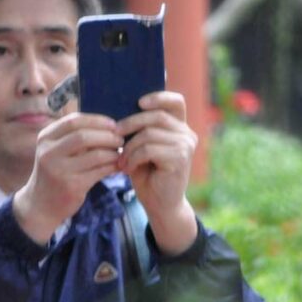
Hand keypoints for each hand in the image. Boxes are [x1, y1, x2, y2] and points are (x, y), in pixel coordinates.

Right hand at [13, 113, 122, 244]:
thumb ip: (73, 136)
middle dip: (107, 136)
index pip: (73, 121)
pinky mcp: (72, 186)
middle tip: (120, 139)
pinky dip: (112, 166)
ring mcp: (60, 170)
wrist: (40, 205)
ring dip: (113, 152)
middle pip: (84, 136)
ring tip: (120, 152)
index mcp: (45, 138)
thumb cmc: (53, 173)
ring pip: (95, 155)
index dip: (97, 120)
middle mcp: (49, 153)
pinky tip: (118, 165)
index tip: (112, 124)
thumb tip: (107, 124)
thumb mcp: (54, 150)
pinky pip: (99, 171)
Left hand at [116, 91, 197, 255]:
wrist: (160, 205)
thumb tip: (119, 108)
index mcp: (179, 127)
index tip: (139, 102)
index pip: (176, 101)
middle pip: (157, 115)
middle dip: (131, 123)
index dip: (158, 96)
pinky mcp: (180, 159)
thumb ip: (139, 128)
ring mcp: (185, 146)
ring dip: (129, 146)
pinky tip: (128, 167)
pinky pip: (149, 149)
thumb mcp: (141, 147)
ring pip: (149, 133)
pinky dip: (133, 157)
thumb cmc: (148, 174)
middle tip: (114, 135)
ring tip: (121, 159)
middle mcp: (187, 134)